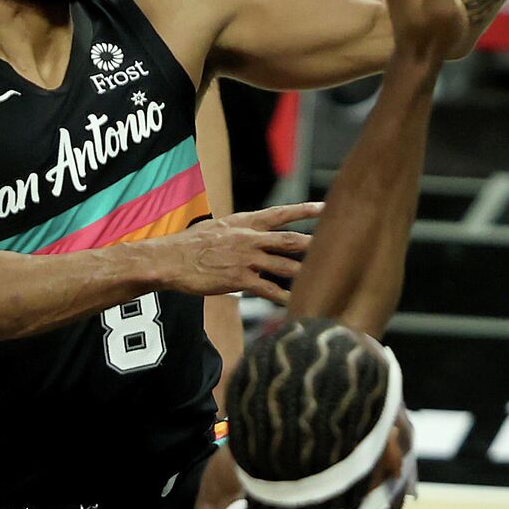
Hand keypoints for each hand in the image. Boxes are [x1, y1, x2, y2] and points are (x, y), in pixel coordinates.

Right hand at [155, 201, 321, 303]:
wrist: (169, 260)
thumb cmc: (188, 245)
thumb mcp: (216, 228)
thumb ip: (237, 231)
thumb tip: (249, 232)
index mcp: (243, 223)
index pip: (280, 213)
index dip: (305, 210)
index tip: (326, 207)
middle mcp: (249, 238)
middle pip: (290, 239)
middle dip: (315, 243)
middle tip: (339, 244)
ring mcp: (246, 259)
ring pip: (284, 265)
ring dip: (306, 272)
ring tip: (326, 277)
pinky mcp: (239, 279)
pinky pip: (268, 289)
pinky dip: (284, 296)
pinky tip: (297, 301)